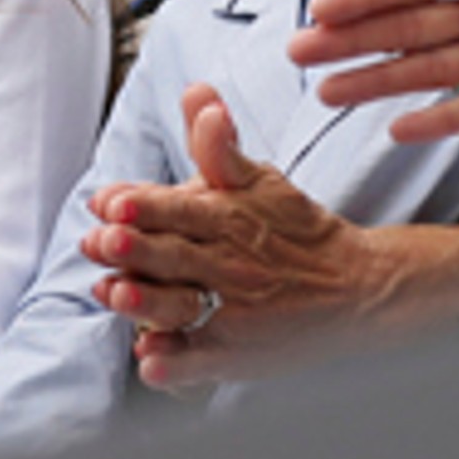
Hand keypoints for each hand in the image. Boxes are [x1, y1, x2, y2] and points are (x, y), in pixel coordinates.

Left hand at [81, 85, 458, 389]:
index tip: (110, 201)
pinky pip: (202, 363)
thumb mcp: (261, 181)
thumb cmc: (297, 230)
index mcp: (232, 218)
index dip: (145, 205)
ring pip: (185, 307)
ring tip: (116, 295)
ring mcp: (235, 314)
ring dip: (148, 303)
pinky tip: (150, 361)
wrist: (357, 289)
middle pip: (176, 255)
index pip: (181, 208)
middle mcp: (231, 265)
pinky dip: (177, 365)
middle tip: (100, 242)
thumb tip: (197, 93)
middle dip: (137, 248)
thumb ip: (218, 145)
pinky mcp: (239, 356)